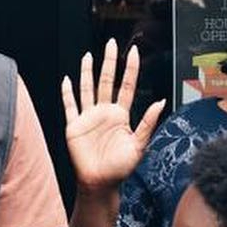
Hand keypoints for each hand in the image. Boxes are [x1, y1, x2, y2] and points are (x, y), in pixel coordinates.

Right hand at [61, 40, 165, 192]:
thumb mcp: (139, 145)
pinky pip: (69, 106)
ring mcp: (88, 117)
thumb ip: (147, 123)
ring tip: (88, 56)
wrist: (100, 183)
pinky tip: (66, 80)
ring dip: (86, 72)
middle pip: (106, 81)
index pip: (127, 86)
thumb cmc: (120, 169)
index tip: (133, 51)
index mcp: (121, 115)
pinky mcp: (74, 126)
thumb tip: (160, 102)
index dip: (130, 69)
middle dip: (109, 62)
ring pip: (87, 88)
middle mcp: (104, 112)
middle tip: (111, 43)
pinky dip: (66, 93)